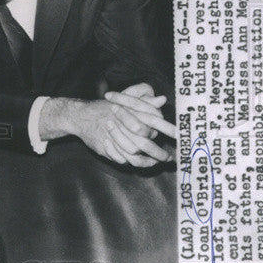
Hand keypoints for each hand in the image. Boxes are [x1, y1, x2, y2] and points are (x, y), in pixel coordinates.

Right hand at [48, 92, 175, 166]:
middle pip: (146, 144)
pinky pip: (123, 159)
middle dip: (159, 153)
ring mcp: (114, 139)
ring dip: (148, 161)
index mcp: (130, 112)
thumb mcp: (125, 100)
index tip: (181, 137)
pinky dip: (133, 162)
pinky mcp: (107, 148)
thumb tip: (163, 99)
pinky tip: (142, 162)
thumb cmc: (106, 107)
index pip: (154, 121)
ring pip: (135, 156)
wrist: (81, 116)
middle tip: (169, 158)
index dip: (168, 129)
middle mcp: (123, 126)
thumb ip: (145, 101)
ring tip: (157, 162)